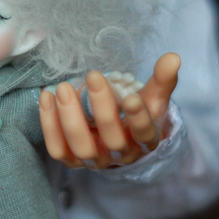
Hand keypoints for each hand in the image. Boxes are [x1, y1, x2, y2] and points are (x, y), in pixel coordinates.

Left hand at [39, 53, 179, 169]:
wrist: (116, 136)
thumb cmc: (135, 113)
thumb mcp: (152, 96)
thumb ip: (162, 79)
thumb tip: (172, 57)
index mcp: (144, 140)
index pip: (144, 133)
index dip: (138, 118)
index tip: (130, 97)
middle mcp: (120, 154)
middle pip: (112, 138)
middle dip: (101, 107)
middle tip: (92, 75)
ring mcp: (94, 160)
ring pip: (81, 147)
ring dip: (69, 117)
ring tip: (62, 88)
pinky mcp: (71, 160)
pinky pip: (58, 149)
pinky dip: (49, 125)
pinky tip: (46, 97)